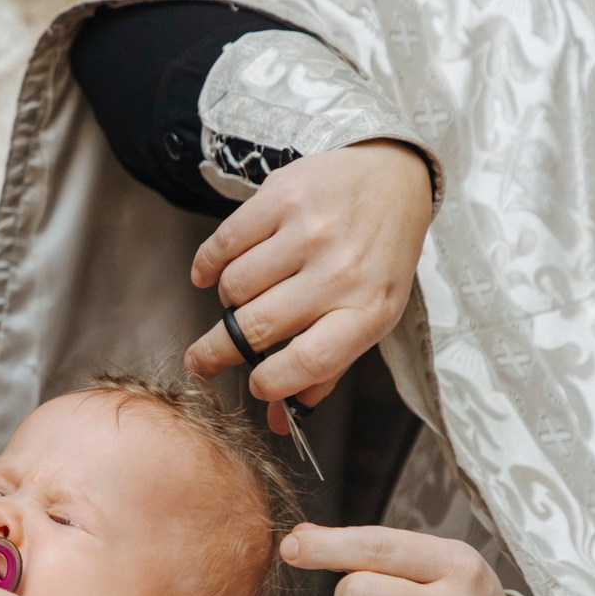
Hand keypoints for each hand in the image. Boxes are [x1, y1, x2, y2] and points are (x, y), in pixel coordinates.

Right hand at [183, 141, 431, 426]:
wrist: (392, 175)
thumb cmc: (378, 257)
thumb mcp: (369, 315)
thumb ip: (324, 370)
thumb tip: (278, 420)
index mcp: (368, 311)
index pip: (309, 362)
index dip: (271, 383)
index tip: (254, 386)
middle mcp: (341, 272)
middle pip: (259, 327)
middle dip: (218, 352)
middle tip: (202, 360)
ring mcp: (310, 232)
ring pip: (235, 286)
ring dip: (228, 300)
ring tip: (241, 297)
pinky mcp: (283, 197)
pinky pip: (224, 244)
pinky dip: (209, 266)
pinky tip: (214, 273)